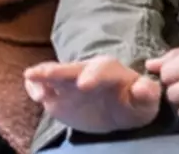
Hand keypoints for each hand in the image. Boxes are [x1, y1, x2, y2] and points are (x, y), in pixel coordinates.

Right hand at [23, 57, 162, 133]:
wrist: (117, 111)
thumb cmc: (133, 103)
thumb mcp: (146, 101)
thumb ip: (147, 93)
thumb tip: (142, 87)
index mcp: (109, 71)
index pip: (102, 69)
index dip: (93, 76)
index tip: (84, 85)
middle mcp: (85, 71)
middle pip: (71, 67)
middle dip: (60, 70)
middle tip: (49, 74)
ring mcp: (69, 82)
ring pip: (54, 74)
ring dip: (42, 75)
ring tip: (31, 76)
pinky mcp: (56, 93)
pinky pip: (42, 87)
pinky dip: (35, 88)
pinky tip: (35, 94)